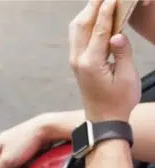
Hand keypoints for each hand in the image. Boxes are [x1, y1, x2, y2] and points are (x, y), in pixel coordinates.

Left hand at [70, 0, 140, 121]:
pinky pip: (77, 36)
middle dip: (93, 6)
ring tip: (99, 0)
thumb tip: (118, 34)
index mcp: (91, 62)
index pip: (98, 30)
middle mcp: (78, 59)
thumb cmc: (119, 101)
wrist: (103, 120)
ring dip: (86, 12)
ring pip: (76, 29)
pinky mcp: (77, 62)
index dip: (106, 10)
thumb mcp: (127, 77)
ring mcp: (75, 61)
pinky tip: (94, 15)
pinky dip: (84, 23)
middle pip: (81, 25)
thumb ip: (123, 53)